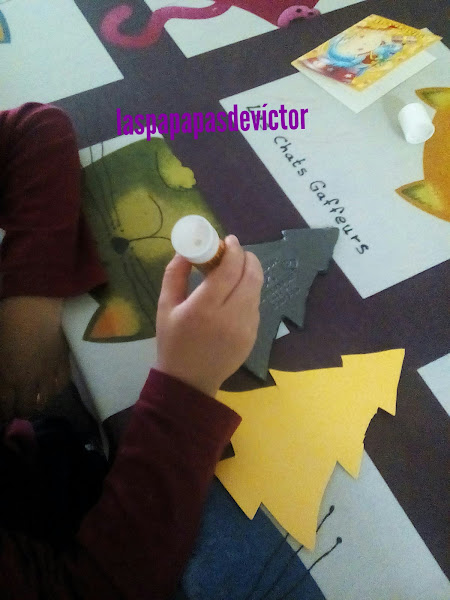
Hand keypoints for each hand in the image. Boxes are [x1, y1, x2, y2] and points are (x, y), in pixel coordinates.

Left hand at [0, 296, 70, 420]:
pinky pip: (62, 384)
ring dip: (38, 404)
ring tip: (34, 402)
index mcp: (7, 377)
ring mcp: (49, 373)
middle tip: (16, 410)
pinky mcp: (63, 362)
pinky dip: (55, 390)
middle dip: (19, 412)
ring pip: (45, 400)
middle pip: (26, 407)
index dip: (3, 413)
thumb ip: (1, 368)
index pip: (5, 406)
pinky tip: (51, 389)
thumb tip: (2, 380)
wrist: (37, 303)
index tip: (2, 415)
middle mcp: (29, 381)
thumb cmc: (8, 320)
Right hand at [156, 235, 263, 396]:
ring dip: (249, 274)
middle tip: (236, 252)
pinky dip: (249, 293)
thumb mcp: (165, 307)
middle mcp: (230, 316)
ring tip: (235, 271)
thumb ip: (174, 275)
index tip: (228, 240)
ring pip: (257, 289)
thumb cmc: (173, 342)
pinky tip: (236, 295)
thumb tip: (186, 251)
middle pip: (251, 275)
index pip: (229, 269)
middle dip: (247, 257)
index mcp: (205, 308)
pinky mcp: (253, 336)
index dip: (233, 250)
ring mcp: (246, 328)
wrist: (189, 381)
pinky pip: (256, 306)